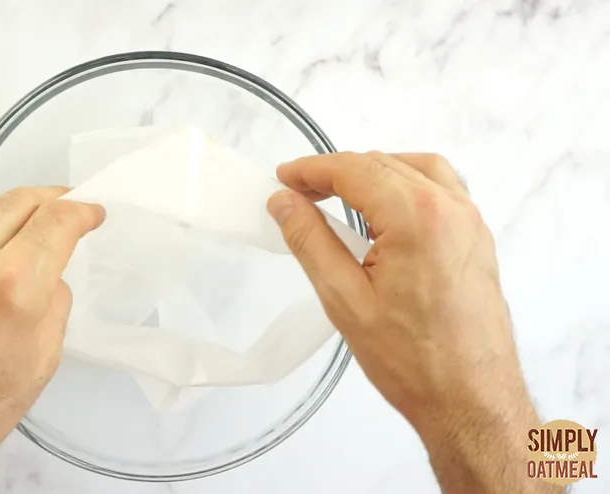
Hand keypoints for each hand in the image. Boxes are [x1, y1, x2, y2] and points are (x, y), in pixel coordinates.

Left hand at [0, 187, 103, 493]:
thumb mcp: (38, 365)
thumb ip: (51, 307)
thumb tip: (49, 282)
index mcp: (11, 288)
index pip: (56, 219)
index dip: (82, 210)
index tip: (90, 212)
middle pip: (18, 201)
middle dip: (51, 199)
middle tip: (67, 208)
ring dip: (14, 226)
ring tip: (29, 250)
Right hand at [268, 153, 553, 492]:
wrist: (470, 399)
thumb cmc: (416, 361)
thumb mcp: (344, 298)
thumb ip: (310, 240)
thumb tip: (285, 204)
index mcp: (417, 217)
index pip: (353, 170)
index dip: (311, 170)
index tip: (285, 178)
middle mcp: (450, 209)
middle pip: (382, 164)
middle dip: (336, 172)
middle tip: (298, 192)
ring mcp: (470, 222)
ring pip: (414, 169)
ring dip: (372, 172)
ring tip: (336, 196)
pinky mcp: (476, 239)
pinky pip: (440, 189)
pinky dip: (405, 185)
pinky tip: (382, 211)